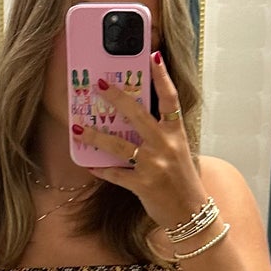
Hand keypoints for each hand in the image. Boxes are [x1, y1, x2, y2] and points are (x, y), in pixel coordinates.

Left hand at [77, 50, 205, 232]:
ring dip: (95, 135)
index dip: (162, 76)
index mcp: (176, 134)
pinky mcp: (142, 185)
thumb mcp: (178, 151)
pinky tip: (90, 165)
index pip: (170, 99)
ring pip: (119, 145)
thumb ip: (162, 134)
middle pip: (137, 114)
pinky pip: (116, 174)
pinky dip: (102, 170)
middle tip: (98, 84)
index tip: (152, 56)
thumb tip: (135, 119)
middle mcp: (165, 145)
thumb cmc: (183, 181)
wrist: (192, 214)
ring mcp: (153, 165)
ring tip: (77, 126)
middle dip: (116, 97)